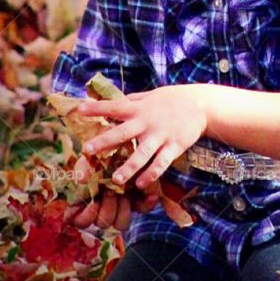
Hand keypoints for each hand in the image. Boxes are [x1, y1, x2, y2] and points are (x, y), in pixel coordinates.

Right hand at [70, 153, 160, 229]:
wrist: (122, 148)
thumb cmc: (101, 156)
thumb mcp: (90, 160)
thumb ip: (83, 170)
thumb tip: (82, 180)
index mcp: (89, 202)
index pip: (82, 221)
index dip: (87, 215)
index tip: (93, 200)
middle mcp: (105, 208)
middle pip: (104, 222)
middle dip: (107, 209)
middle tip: (109, 192)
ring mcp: (122, 207)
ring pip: (122, 223)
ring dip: (123, 209)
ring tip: (123, 192)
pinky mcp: (139, 202)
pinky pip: (143, 209)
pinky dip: (147, 203)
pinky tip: (151, 195)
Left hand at [76, 85, 208, 190]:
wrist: (200, 104)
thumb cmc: (170, 100)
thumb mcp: (149, 96)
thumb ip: (130, 101)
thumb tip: (108, 99)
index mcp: (138, 108)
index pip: (114, 107)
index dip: (97, 109)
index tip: (79, 109)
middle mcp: (147, 122)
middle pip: (122, 133)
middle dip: (105, 141)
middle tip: (87, 149)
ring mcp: (161, 135)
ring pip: (142, 154)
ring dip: (128, 167)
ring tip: (116, 180)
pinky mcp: (174, 146)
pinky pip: (161, 163)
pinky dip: (152, 174)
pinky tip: (141, 184)